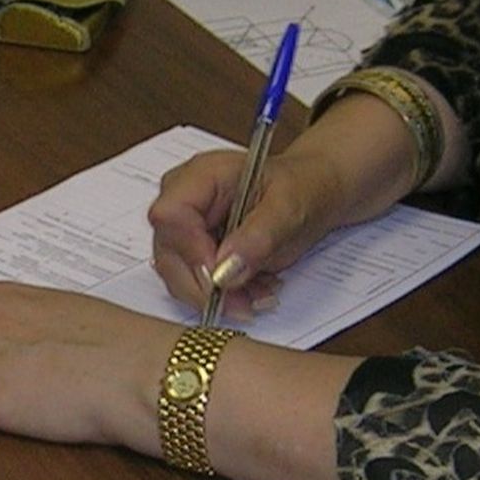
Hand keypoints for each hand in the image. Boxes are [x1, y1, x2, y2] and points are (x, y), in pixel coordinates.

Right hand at [146, 148, 348, 319]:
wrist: (310, 193)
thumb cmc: (301, 187)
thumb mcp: (289, 208)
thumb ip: (257, 238)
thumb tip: (225, 271)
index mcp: (201, 176)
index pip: (170, 216)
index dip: (191, 252)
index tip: (221, 277)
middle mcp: (182, 201)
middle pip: (168, 253)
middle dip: (205, 286)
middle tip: (243, 302)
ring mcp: (183, 228)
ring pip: (177, 276)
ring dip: (216, 296)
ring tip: (257, 294)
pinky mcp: (191, 251)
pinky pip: (193, 284)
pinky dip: (223, 296)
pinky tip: (251, 291)